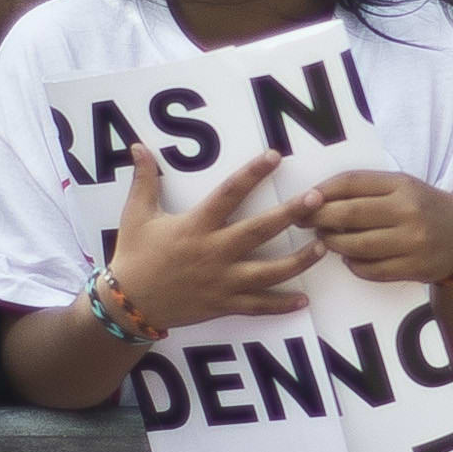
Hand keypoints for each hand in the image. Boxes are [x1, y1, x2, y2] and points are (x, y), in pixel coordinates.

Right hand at [103, 148, 316, 327]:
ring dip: (299, 261)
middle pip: (259, 231)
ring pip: (268, 273)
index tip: (275, 157)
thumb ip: (144, 180)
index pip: (229, 194)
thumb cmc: (134, 257)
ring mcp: (222, 281)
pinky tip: (303, 300)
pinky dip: (281, 304)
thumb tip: (138, 146)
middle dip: (290, 215)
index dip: (253, 174)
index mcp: (196, 227)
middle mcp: (213, 253)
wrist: (128, 304)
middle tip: (316, 200)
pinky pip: (257, 306)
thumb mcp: (136, 215)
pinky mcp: (223, 304)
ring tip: (324, 247)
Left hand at [298, 166, 452, 285]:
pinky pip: (371, 270)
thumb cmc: (423, 208)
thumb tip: (317, 198)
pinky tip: (348, 258)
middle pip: (350, 214)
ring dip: (332, 244)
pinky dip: (353, 265)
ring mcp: (412, 241)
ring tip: (324, 239)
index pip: (353, 182)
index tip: (304, 198)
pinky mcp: (414, 268)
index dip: (323, 190)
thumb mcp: (402, 188)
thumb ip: (367, 190)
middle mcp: (408, 211)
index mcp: (402, 185)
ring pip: (357, 245)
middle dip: (318, 218)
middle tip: (302, 221)